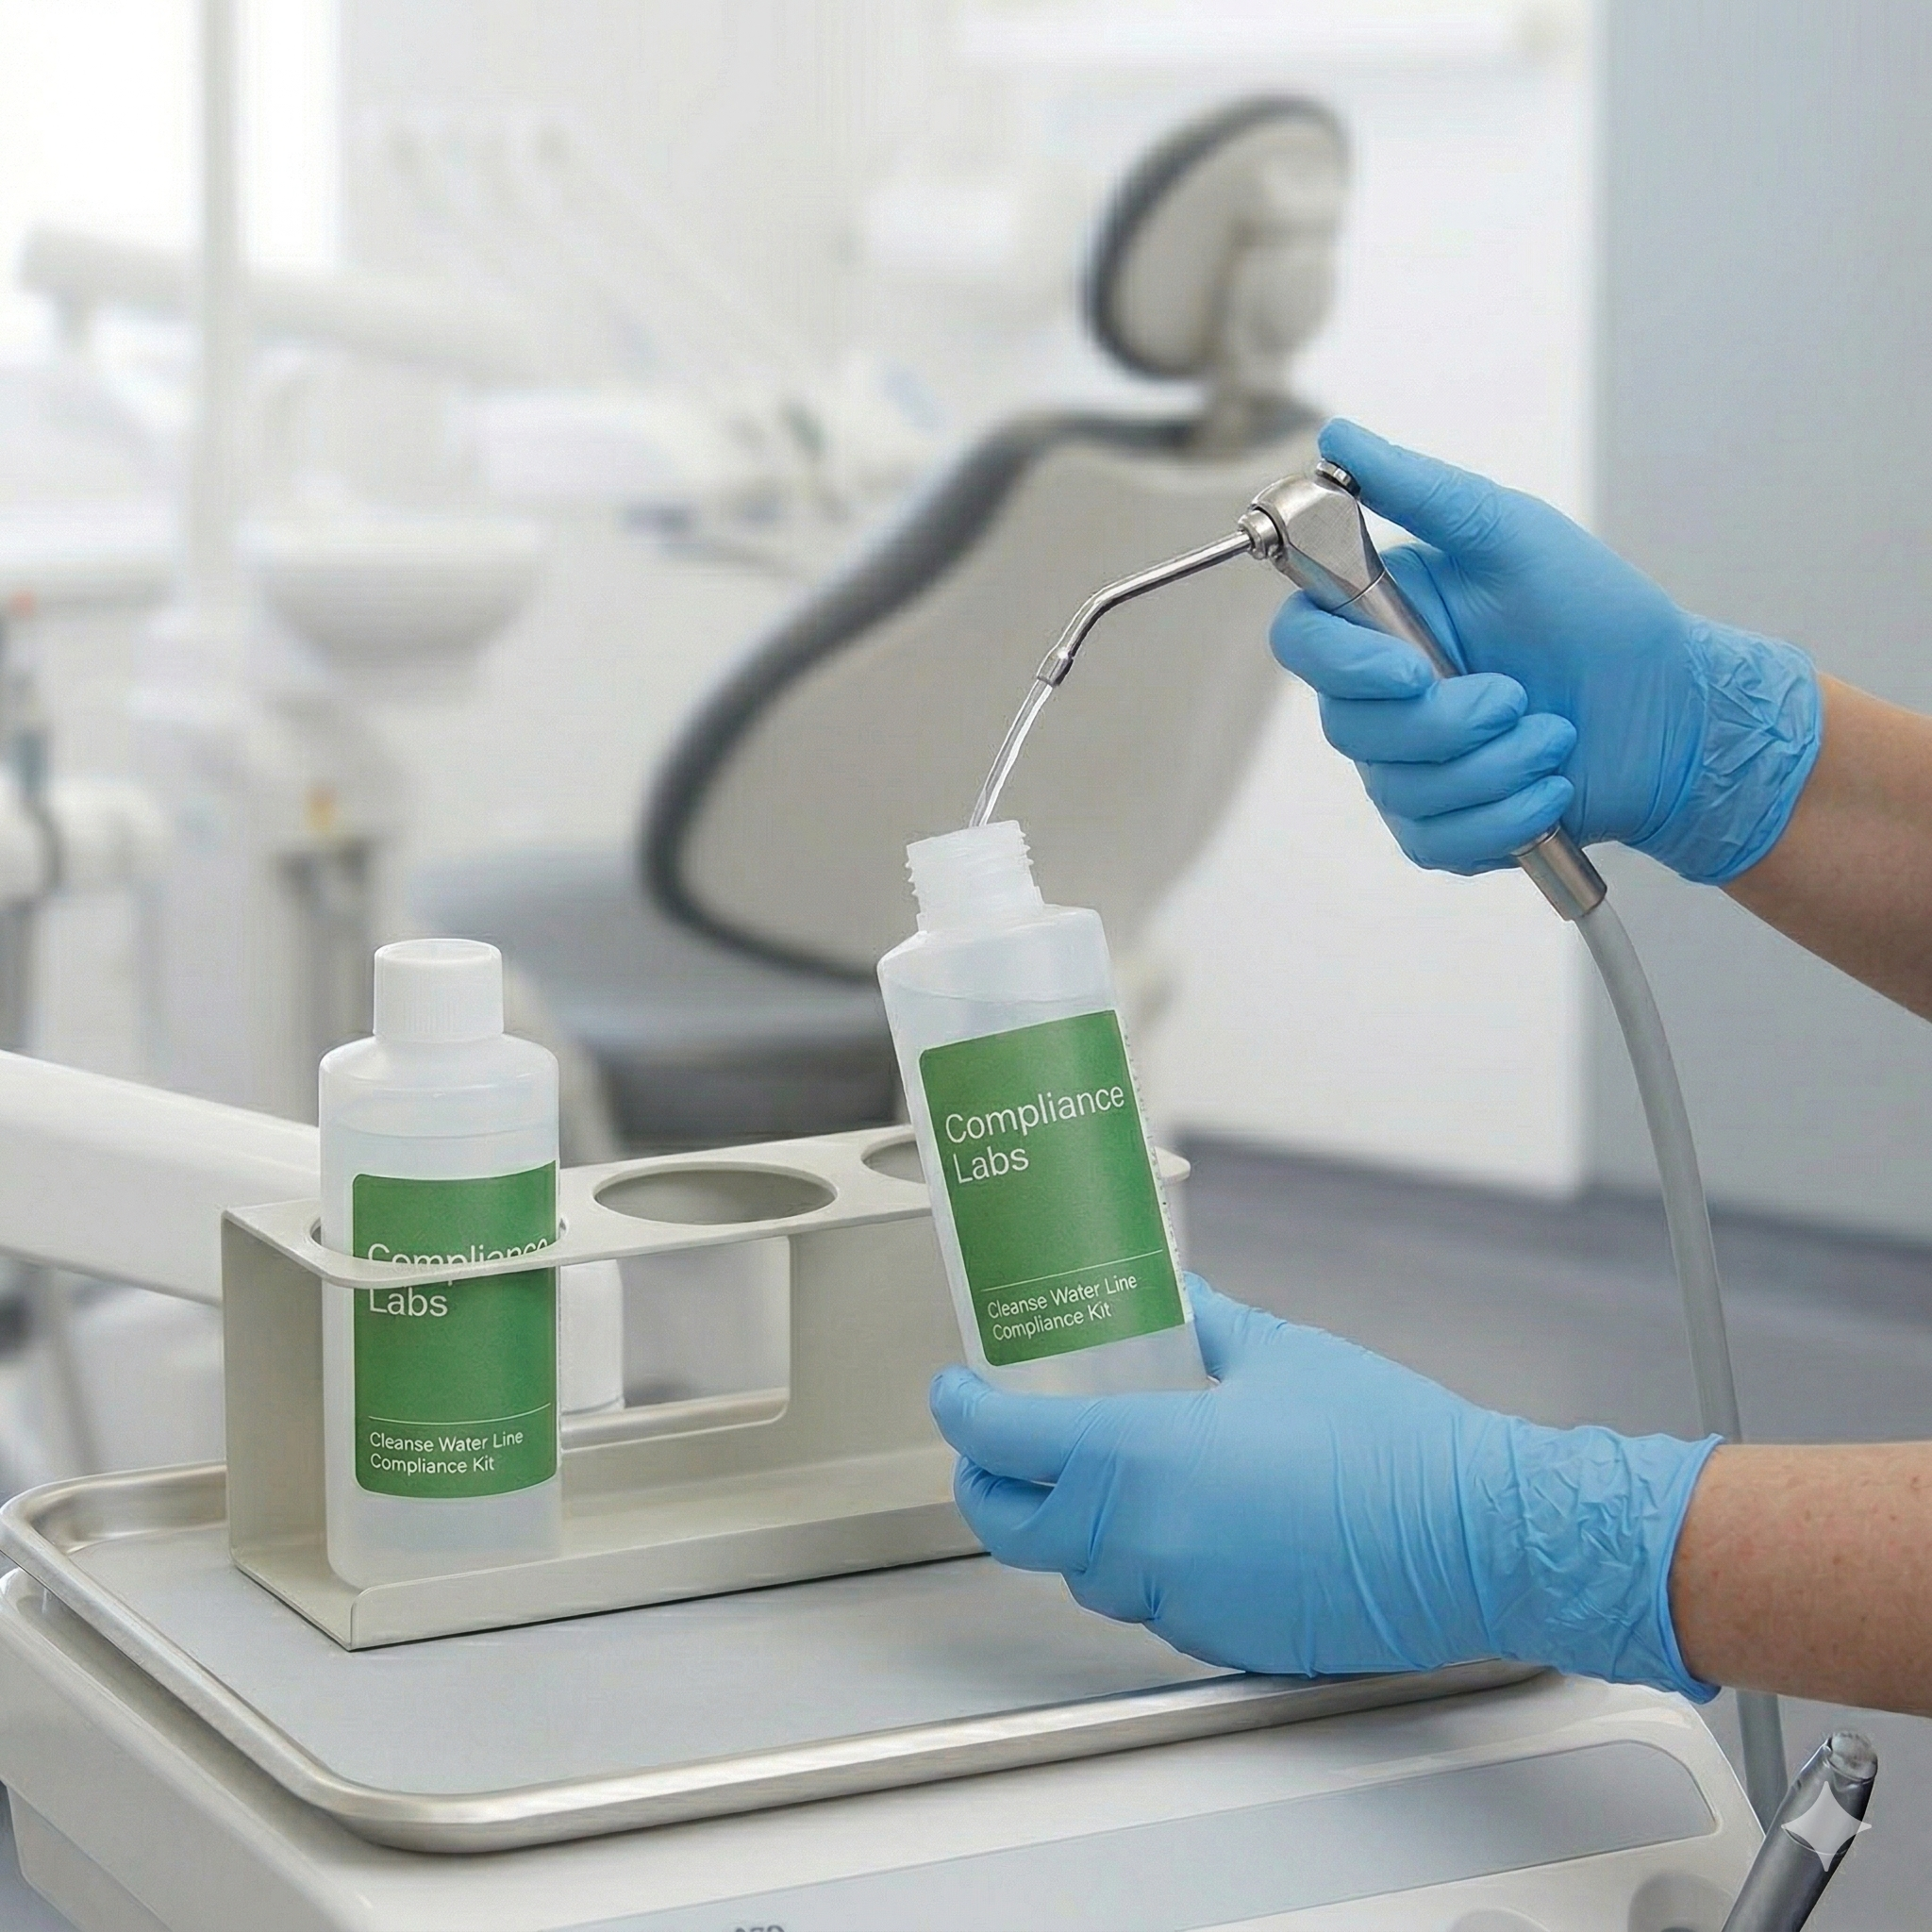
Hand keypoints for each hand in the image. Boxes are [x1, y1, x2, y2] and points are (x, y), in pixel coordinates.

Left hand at [931, 1279, 1716, 1692]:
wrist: (1474, 1540)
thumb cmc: (1389, 1446)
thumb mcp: (1278, 1351)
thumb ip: (1201, 1322)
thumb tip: (1167, 1299)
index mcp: (1138, 1460)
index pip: (1003, 1442)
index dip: (961, 1411)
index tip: (954, 1390)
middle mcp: (1139, 1542)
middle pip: (1009, 1527)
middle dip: (986, 1481)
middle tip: (996, 1440)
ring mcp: (1177, 1601)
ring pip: (1075, 1571)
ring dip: (1062, 1524)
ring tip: (1088, 1470)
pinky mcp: (1219, 1638)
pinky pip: (1142, 1601)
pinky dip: (1130, 1561)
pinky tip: (1169, 1519)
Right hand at [1267, 420, 1820, 884]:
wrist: (1672, 711)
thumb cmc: (1597, 616)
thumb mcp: (1511, 534)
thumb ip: (1419, 491)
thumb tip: (1337, 440)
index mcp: (1385, 621)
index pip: (1303, 643)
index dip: (1340, 665)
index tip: (1408, 669)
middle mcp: (1381, 698)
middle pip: (1349, 728)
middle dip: (1448, 723)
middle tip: (1518, 696)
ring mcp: (1405, 768)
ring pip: (1401, 788)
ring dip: (1495, 766)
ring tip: (1552, 736)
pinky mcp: (1440, 828)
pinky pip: (1438, 840)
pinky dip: (1507, 815)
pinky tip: (1552, 788)